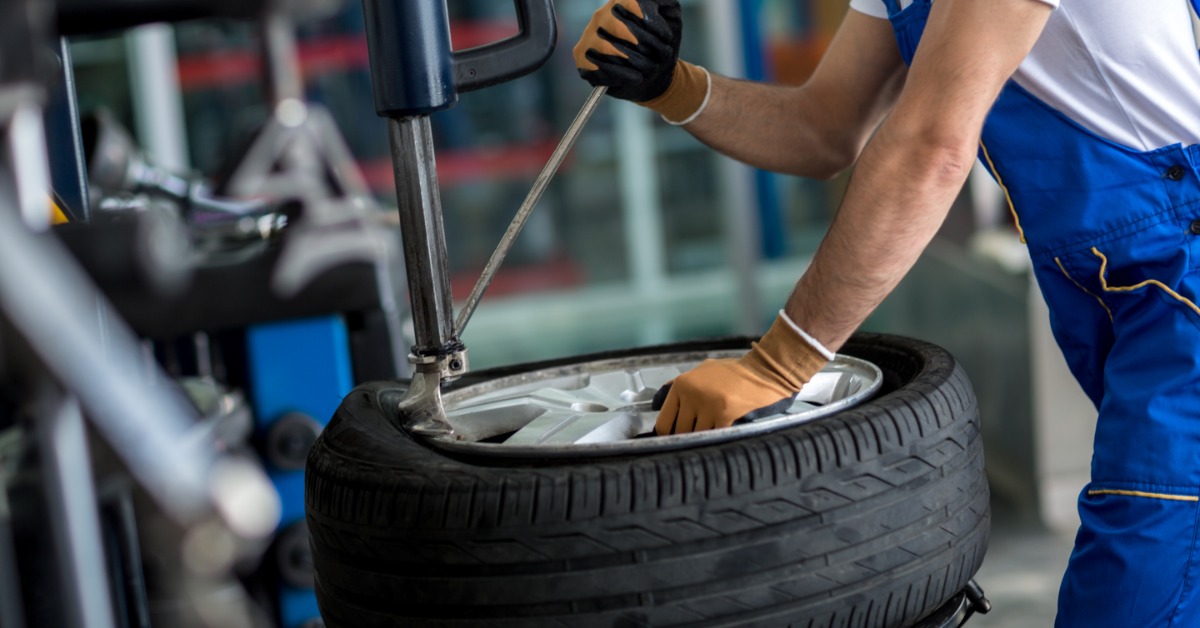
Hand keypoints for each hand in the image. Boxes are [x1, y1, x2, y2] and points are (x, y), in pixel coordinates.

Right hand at [573, 0, 708, 122]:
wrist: (652, 74)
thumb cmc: (659, 44)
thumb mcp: (670, 18)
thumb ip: (665, 2)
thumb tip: (653, 4)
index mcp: (620, 2)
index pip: (633, 3)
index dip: (652, 23)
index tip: (666, 38)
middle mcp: (601, 16)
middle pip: (621, 27)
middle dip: (647, 46)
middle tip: (660, 57)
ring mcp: (589, 37)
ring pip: (609, 48)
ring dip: (637, 62)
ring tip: (651, 69)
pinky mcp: (582, 58)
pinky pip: (598, 67)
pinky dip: (622, 75)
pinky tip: (636, 78)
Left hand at [654, 313, 829, 434]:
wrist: (764, 371)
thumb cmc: (734, 373)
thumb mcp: (702, 371)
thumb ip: (680, 386)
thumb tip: (657, 404)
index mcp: (682, 384)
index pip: (664, 421)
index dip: (669, 435)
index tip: (675, 440)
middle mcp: (691, 394)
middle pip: (680, 432)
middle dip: (688, 438)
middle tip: (697, 439)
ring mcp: (707, 404)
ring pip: (698, 436)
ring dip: (705, 438)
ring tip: (713, 433)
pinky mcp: (725, 414)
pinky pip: (715, 435)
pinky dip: (720, 436)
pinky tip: (725, 431)